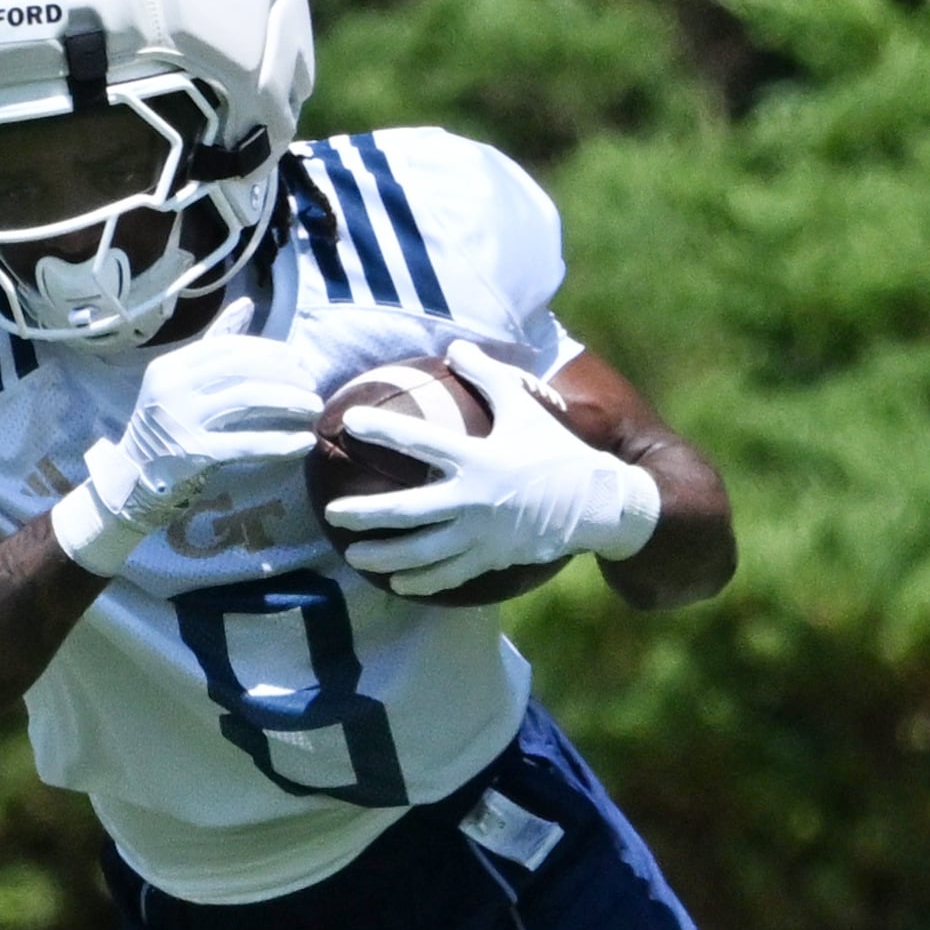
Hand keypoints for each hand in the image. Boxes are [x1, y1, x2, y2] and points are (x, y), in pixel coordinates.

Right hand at [54, 299, 323, 568]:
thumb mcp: (181, 380)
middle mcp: (172, 387)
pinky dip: (279, 443)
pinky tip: (303, 443)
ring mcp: (181, 420)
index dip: (270, 350)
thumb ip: (214, 345)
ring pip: (247, 399)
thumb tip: (246, 304)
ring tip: (313, 408)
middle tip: (312, 385)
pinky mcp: (194, 453)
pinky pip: (246, 444)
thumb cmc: (167, 423)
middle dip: (285, 373)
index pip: (228, 347)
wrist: (134, 475)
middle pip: (241, 369)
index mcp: (171, 366)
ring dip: (288, 401)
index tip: (300, 360)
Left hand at [324, 340, 660, 596]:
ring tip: (352, 557)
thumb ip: (487, 376)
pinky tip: (397, 583)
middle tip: (331, 512)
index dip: (384, 430)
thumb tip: (455, 345)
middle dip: (365, 513)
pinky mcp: (491, 559)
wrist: (597, 504)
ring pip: (421, 553)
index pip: (420, 442)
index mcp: (478, 460)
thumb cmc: (556, 451)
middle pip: (407, 511)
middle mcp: (473, 501)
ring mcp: (481, 535)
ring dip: (383, 556)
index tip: (350, 423)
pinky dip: (421, 581)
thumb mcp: (524, 407)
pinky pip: (448, 574)